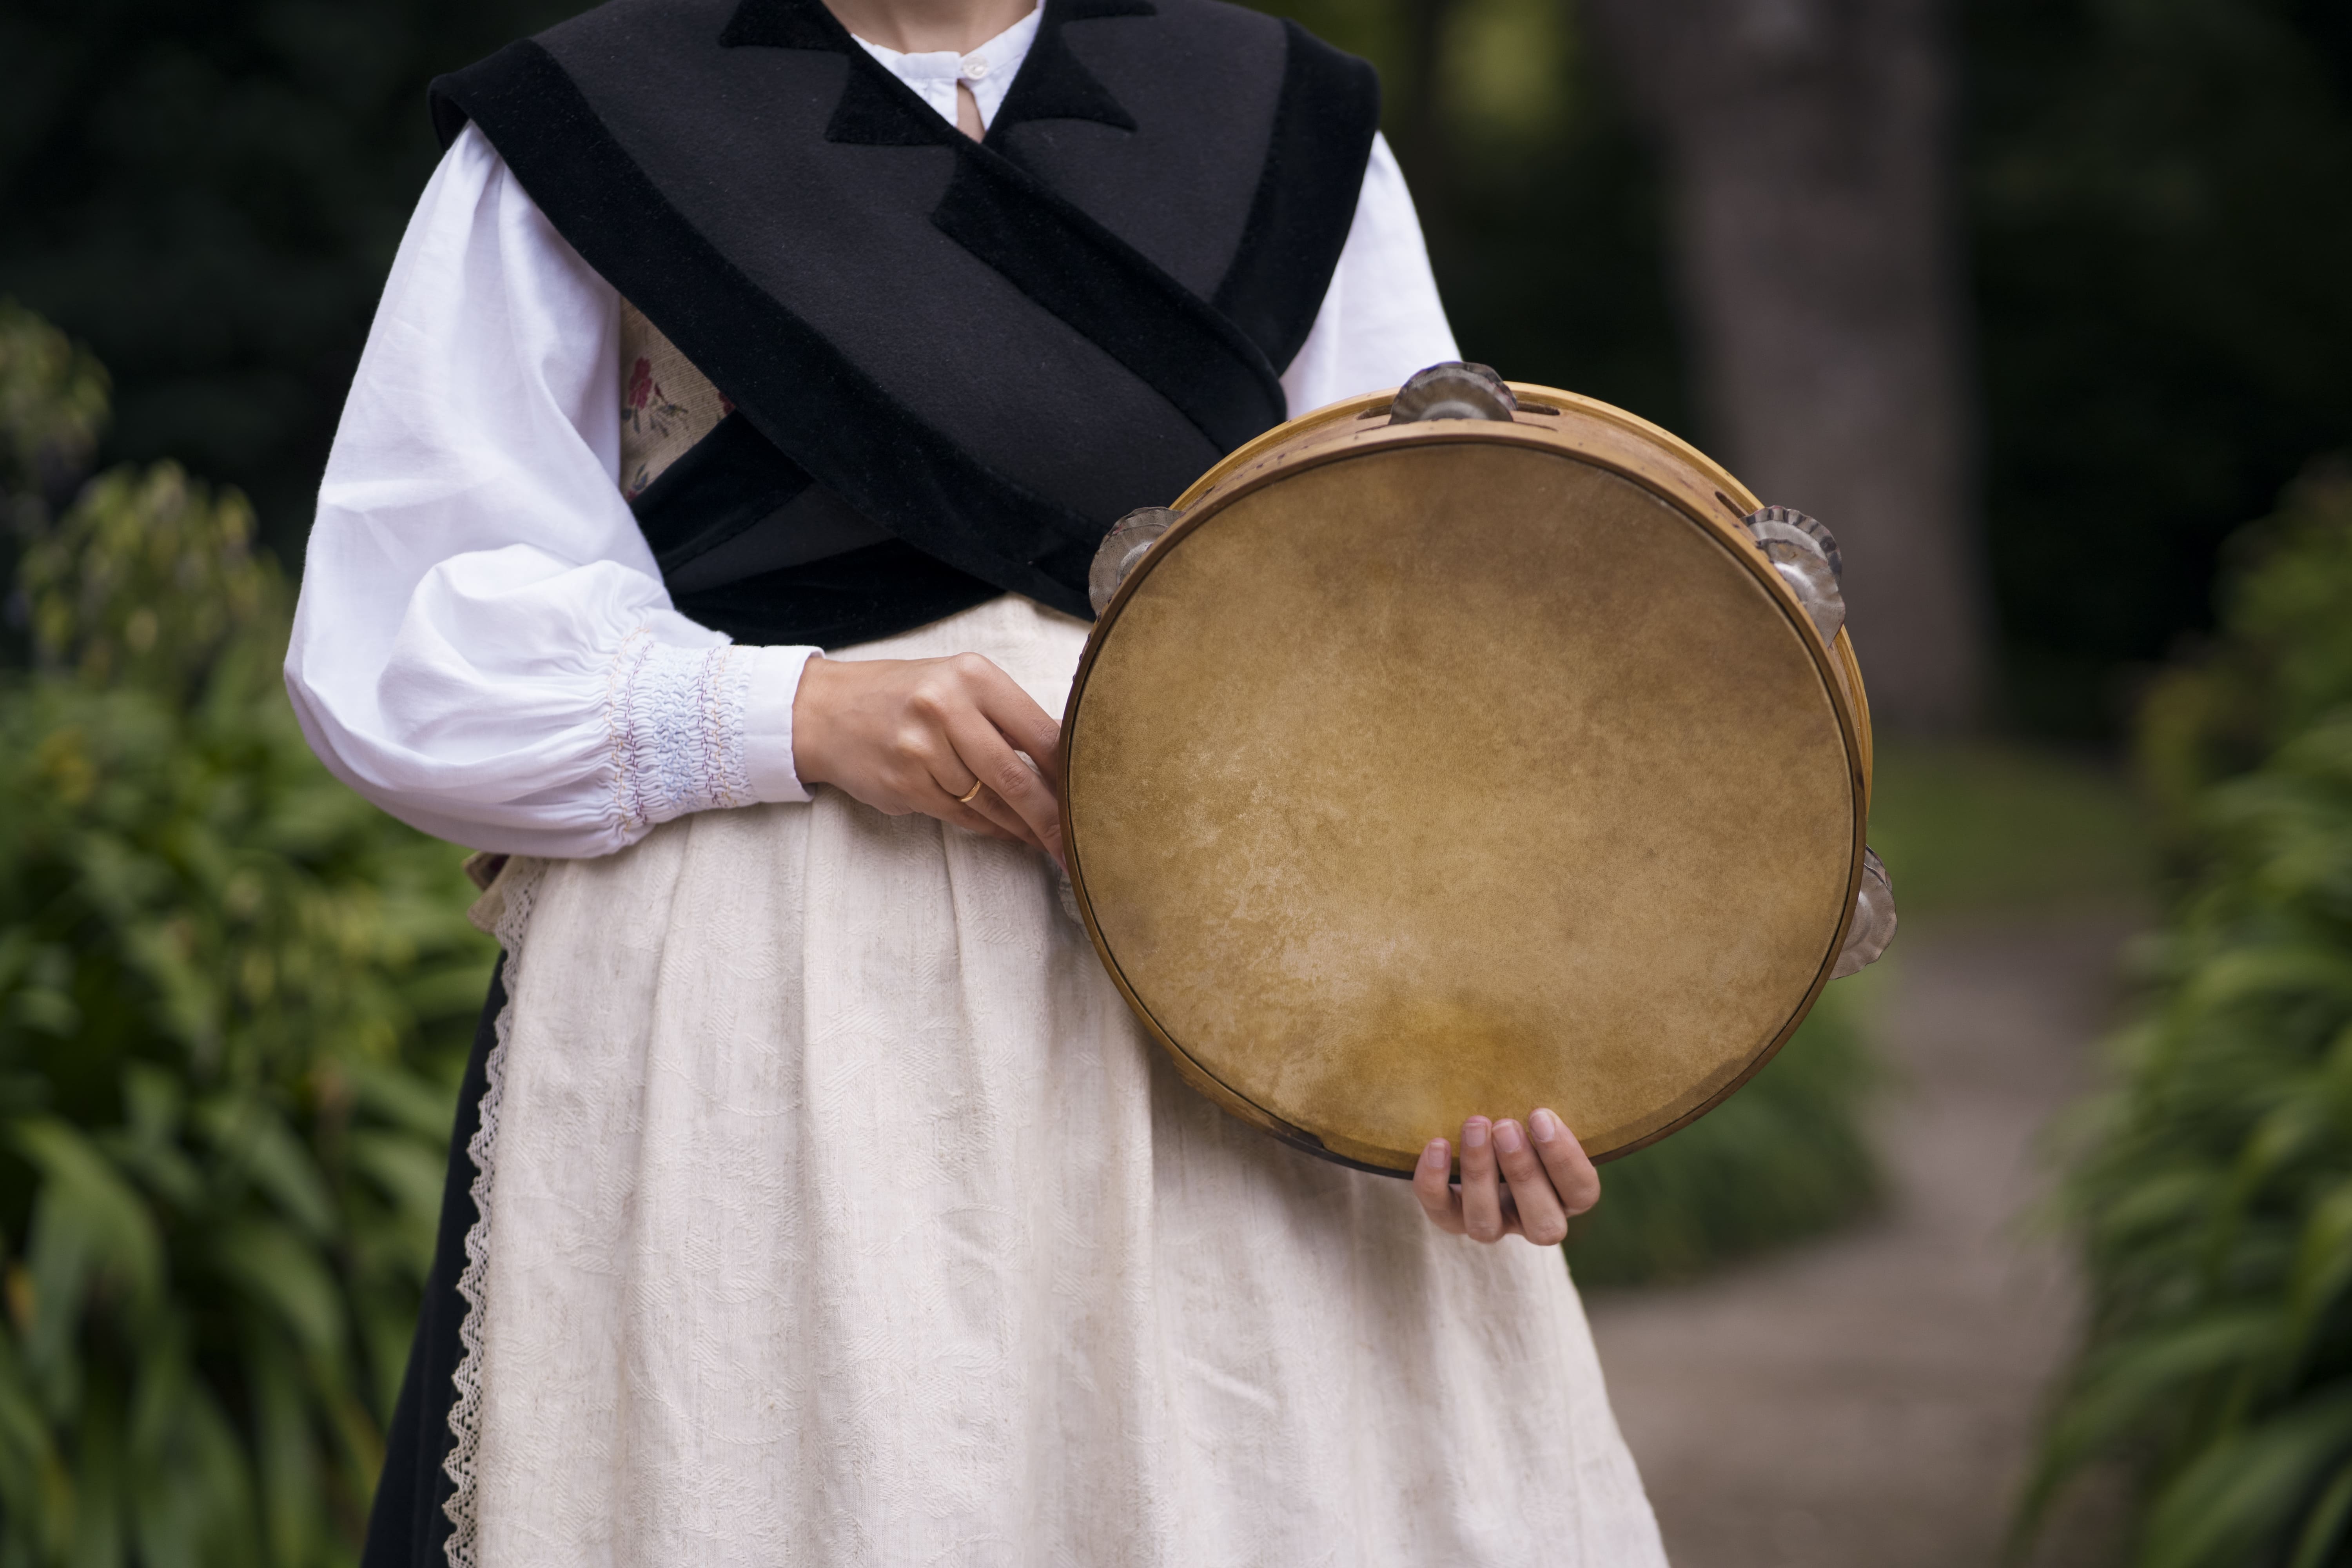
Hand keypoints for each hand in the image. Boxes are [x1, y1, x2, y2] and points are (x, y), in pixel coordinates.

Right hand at [791, 652, 1064, 865]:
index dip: (1072, 773)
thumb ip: (1006, 717)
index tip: (1097, 799)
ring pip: (989, 802)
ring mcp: (921, 748)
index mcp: (973, 676)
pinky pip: (961, 815)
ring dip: (1020, 827)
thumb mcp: (957, 684)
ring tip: (1044, 838)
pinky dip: (988, 827)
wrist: (826, 711)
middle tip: (1077, 845)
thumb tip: (1063, 767)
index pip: (1041, 731)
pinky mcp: (904, 784)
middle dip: (1051, 817)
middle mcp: (946, 707)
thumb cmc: (905, 697)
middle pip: (1015, 775)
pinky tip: (1005, 831)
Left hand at [1413, 1109, 1598, 1244]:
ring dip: (1479, 1174)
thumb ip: (1549, 1102)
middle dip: (1523, 1172)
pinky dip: (1434, 1181)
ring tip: (1474, 1125)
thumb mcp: (1539, 1111)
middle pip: (1542, 1223)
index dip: (1565, 1159)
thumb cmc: (1520, 1114)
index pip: (1581, 1191)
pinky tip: (1437, 1144)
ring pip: (1487, 1225)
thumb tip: (1549, 1050)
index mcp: (1566, 1194)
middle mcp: (1533, 1218)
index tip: (1540, 1114)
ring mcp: (1493, 1224)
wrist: (1473, 1128)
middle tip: (1505, 1126)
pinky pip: (1441, 1212)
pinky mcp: (1451, 1219)